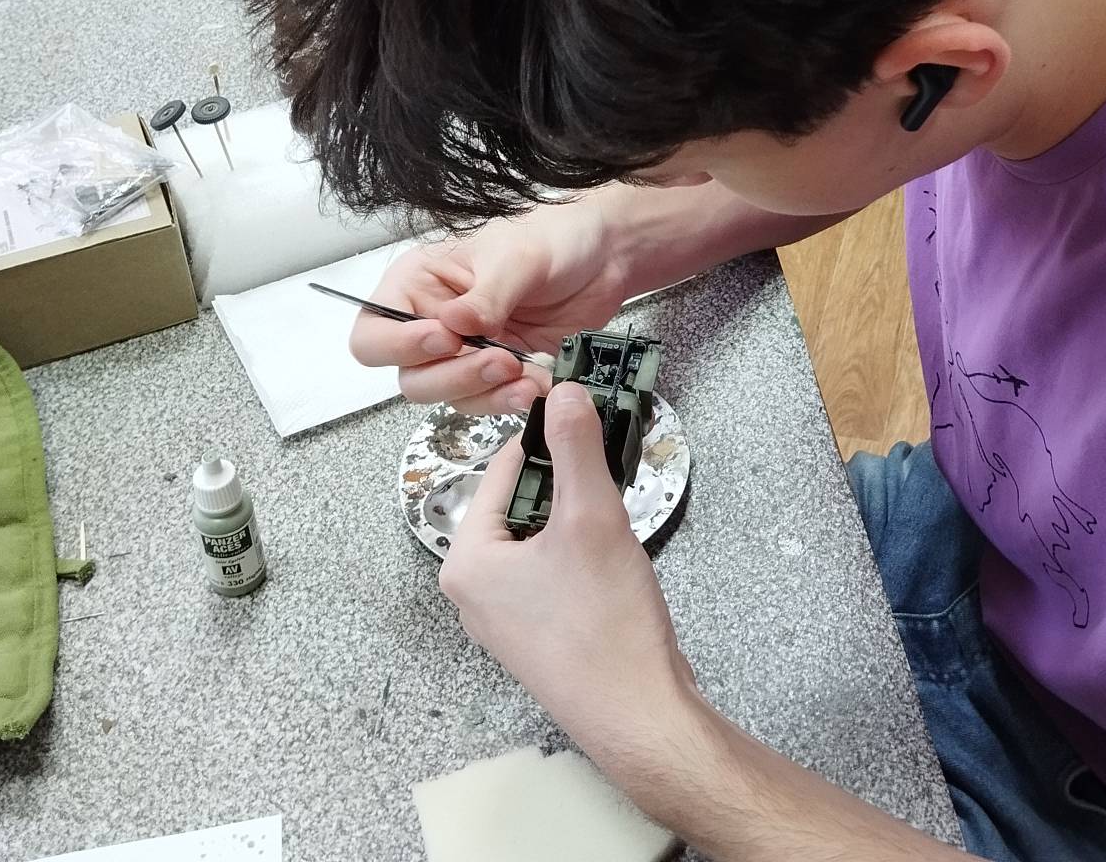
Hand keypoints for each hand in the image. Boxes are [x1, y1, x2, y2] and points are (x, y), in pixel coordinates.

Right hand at [348, 202, 629, 412]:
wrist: (607, 257)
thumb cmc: (555, 238)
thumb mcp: (518, 258)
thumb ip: (486, 296)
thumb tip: (453, 325)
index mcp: (420, 283)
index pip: (374, 331)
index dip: (397, 345)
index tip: (445, 339)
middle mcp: (433, 321)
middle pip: (410, 374)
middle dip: (453, 375)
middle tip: (499, 359)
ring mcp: (467, 352)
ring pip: (448, 396)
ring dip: (483, 393)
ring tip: (524, 374)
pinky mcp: (500, 373)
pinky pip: (487, 401)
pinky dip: (508, 400)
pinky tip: (536, 386)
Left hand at [441, 383, 696, 749]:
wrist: (638, 713)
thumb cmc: (605, 625)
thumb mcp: (592, 517)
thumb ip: (576, 447)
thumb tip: (564, 393)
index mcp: (467, 562)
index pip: (503, 471)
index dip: (549, 440)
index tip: (585, 416)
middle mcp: (474, 592)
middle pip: (521, 504)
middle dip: (567, 485)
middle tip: (606, 479)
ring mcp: (505, 618)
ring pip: (540, 538)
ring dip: (577, 519)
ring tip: (613, 523)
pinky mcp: (538, 635)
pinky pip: (551, 571)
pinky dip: (580, 553)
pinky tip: (613, 561)